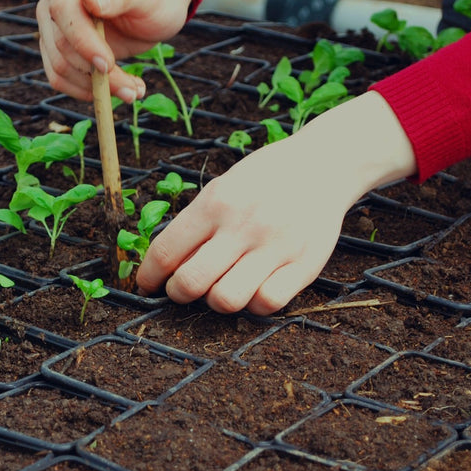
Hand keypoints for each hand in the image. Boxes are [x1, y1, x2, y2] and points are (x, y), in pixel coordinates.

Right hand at [37, 0, 195, 102]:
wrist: (154, 10)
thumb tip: (91, 0)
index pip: (63, 7)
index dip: (82, 39)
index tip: (108, 64)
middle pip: (59, 42)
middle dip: (95, 73)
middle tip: (133, 90)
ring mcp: (51, 20)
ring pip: (59, 66)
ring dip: (95, 88)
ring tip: (132, 91)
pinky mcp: (54, 46)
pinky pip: (59, 77)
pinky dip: (88, 91)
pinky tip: (118, 89)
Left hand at [135, 92, 417, 314]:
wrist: (323, 166)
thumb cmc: (264, 178)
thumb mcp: (223, 186)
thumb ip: (195, 222)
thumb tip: (161, 264)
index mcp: (216, 202)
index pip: (166, 252)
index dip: (148, 276)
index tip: (146, 285)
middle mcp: (244, 225)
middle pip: (190, 283)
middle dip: (177, 293)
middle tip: (181, 289)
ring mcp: (276, 247)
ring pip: (226, 300)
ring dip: (215, 301)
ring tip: (219, 287)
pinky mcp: (305, 265)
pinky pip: (267, 304)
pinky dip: (253, 304)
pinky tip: (252, 289)